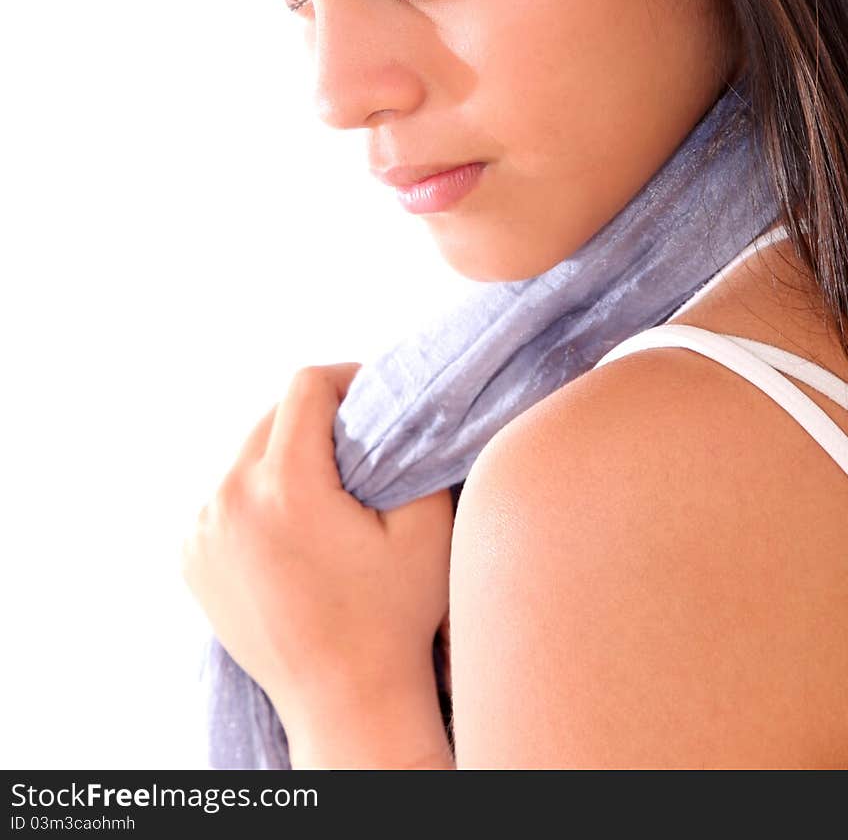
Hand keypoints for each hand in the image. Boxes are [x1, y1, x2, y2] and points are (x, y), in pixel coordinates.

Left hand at [181, 362, 454, 764]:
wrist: (344, 702)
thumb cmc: (393, 616)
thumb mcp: (424, 525)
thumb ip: (409, 450)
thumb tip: (394, 408)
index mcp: (285, 486)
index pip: (305, 386)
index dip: (346, 380)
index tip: (371, 402)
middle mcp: (229, 500)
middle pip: (272, 416)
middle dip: (315, 422)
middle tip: (356, 452)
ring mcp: (202, 530)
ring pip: (247, 454)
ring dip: (284, 458)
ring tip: (324, 497)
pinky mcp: (190, 556)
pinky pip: (225, 495)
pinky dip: (257, 496)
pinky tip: (291, 532)